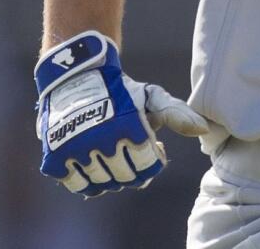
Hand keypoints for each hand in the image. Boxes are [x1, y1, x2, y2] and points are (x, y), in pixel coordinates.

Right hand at [34, 30, 209, 196]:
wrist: (75, 75)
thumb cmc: (120, 89)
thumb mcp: (150, 96)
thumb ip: (176, 114)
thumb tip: (204, 130)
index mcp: (130, 128)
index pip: (149, 166)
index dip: (152, 159)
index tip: (148, 146)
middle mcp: (103, 142)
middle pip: (125, 178)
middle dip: (131, 167)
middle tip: (126, 150)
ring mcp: (77, 151)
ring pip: (102, 183)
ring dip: (108, 173)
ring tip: (108, 154)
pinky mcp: (55, 157)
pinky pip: (76, 183)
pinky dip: (85, 178)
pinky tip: (90, 162)